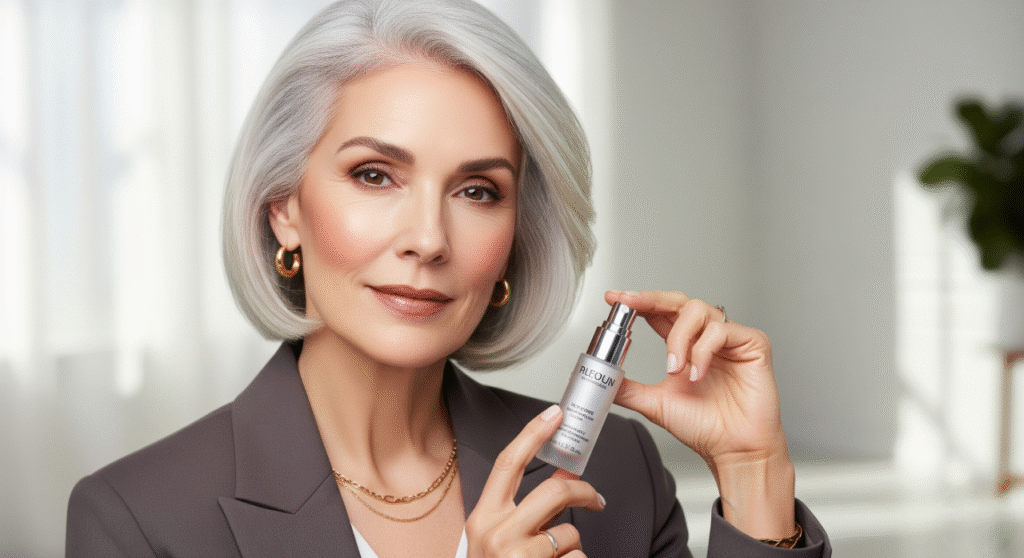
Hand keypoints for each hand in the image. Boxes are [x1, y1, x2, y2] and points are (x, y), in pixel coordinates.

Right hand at [465, 405, 603, 557]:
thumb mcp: (500, 537)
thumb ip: (531, 508)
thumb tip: (565, 475)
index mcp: (482, 517)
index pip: (508, 464)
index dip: (533, 434)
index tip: (555, 413)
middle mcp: (495, 533)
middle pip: (552, 491)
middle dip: (582, 492)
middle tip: (595, 499)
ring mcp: (515, 555)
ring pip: (569, 532)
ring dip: (572, 545)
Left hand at [607, 290, 794, 538]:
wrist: (734, 450)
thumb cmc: (706, 427)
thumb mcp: (655, 403)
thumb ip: (628, 388)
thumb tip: (602, 379)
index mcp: (686, 345)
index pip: (660, 312)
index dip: (638, 302)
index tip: (615, 298)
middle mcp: (707, 337)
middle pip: (678, 300)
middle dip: (650, 300)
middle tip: (630, 304)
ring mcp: (731, 338)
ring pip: (697, 310)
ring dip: (678, 338)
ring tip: (674, 369)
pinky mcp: (753, 343)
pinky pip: (722, 330)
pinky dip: (702, 351)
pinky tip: (697, 374)